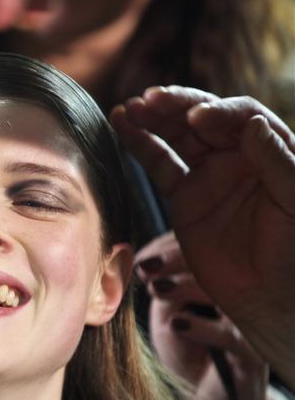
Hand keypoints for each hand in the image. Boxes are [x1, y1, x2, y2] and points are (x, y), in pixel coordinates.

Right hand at [111, 86, 294, 388]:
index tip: (198, 118)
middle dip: (176, 106)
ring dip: (152, 118)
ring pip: (177, 135)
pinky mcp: (184, 195)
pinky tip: (122, 125)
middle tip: (151, 100)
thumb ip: (277, 163)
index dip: (218, 112)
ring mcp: (209, 174)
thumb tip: (252, 123)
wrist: (272, 299)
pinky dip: (139, 143)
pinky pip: (159, 163)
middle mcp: (238, 155)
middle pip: (203, 117)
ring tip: (130, 109)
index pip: (241, 116)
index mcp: (271, 150)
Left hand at [137, 232, 267, 399]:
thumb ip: (159, 284)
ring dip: (188, 287)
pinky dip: (202, 327)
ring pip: (227, 294)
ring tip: (157, 289)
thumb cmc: (185, 351)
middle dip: (178, 259)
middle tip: (147, 268)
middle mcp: (240, 298)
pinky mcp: (252, 357)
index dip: (169, 247)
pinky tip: (177, 324)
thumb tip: (138, 258)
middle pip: (218, 263)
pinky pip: (233, 336)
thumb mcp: (165, 313)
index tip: (140, 258)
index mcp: (218, 281)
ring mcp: (249, 326)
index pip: (203, 249)